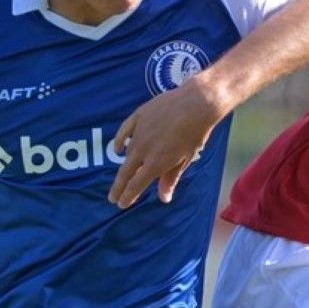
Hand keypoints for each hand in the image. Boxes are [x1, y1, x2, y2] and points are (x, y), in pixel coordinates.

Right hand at [107, 78, 227, 207]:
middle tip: (112, 198)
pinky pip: (123, 131)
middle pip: (126, 172)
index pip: (136, 185)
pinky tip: (117, 148)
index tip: (120, 204)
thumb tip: (163, 198)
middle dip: (118, 187)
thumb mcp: (185, 158)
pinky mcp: (138, 117)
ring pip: (128, 152)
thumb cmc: (195, 133)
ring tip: (125, 174)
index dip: (128, 196)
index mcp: (155, 163)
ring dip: (126, 165)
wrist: (196, 103)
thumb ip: (171, 178)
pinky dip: (119, 141)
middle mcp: (143, 149)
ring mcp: (138, 132)